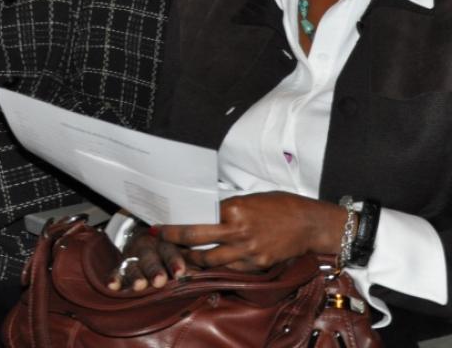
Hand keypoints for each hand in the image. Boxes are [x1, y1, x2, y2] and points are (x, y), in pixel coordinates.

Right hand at [108, 228, 190, 290]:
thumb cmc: (169, 249)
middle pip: (151, 258)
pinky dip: (114, 278)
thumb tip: (215, 290)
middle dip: (155, 270)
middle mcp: (149, 248)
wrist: (143, 234)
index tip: (181, 272)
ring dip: (136, 275)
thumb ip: (195, 267)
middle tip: (159, 281)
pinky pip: (116, 270)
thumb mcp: (181, 251)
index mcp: (166, 243)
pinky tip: (112, 286)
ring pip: (134, 264)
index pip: (171, 251)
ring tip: (139, 285)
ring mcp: (134, 255)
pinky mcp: (121, 263)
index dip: (175, 261)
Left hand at [156, 191, 347, 271]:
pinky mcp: (257, 265)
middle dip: (175, 240)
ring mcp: (247, 250)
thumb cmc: (278, 204)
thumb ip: (227, 207)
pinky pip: (230, 268)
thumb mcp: (249, 199)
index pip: (197, 216)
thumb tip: (203, 212)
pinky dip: (216, 267)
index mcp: (234, 208)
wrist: (308, 223)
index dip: (178, 221)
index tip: (162, 224)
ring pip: (210, 259)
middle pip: (197, 238)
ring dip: (192, 259)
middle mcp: (238, 230)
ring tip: (178, 257)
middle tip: (160, 239)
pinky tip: (206, 266)